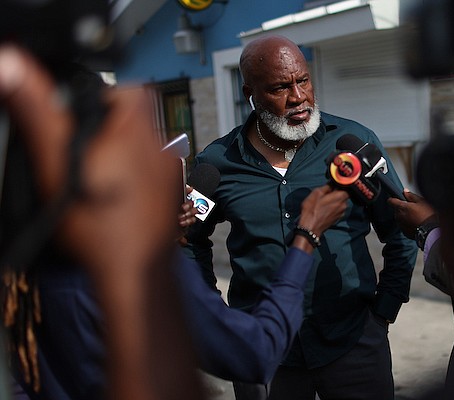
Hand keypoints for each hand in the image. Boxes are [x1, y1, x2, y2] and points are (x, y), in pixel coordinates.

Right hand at [0, 45, 200, 398]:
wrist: (136, 275)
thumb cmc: (102, 228)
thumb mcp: (57, 164)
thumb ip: (36, 111)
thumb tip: (11, 63)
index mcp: (137, 129)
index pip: (127, 90)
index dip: (100, 98)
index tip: (79, 118)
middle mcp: (160, 146)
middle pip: (133, 116)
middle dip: (106, 127)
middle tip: (82, 151)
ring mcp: (170, 171)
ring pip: (141, 143)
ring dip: (119, 150)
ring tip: (96, 175)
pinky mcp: (171, 193)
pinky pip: (150, 169)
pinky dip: (132, 173)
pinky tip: (114, 194)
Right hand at [293, 185, 348, 251]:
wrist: (310, 227)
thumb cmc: (312, 211)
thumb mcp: (317, 192)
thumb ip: (327, 186)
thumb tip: (332, 183)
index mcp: (340, 197)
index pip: (346, 187)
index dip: (339, 184)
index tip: (333, 183)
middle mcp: (344, 205)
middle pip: (343, 195)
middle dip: (335, 192)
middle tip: (325, 193)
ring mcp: (341, 213)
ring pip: (339, 202)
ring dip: (333, 200)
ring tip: (323, 202)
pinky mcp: (337, 218)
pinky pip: (337, 209)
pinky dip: (332, 207)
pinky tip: (323, 208)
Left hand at [387, 189, 435, 239]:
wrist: (431, 231)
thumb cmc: (427, 215)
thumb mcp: (421, 201)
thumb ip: (411, 196)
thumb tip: (405, 192)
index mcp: (401, 207)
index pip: (391, 201)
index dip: (394, 199)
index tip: (398, 199)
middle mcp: (398, 216)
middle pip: (396, 210)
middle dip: (403, 208)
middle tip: (413, 209)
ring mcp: (400, 225)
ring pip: (400, 218)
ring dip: (405, 217)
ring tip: (417, 217)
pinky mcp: (404, 232)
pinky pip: (404, 226)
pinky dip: (408, 224)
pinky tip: (417, 224)